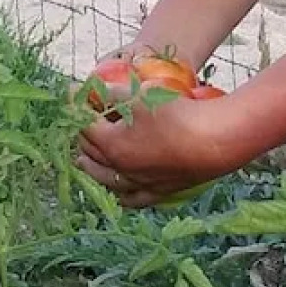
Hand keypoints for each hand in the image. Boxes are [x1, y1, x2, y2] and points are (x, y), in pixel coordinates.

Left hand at [76, 90, 251, 208]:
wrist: (214, 142)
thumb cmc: (177, 115)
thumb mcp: (141, 96)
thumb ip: (114, 92)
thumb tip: (94, 88)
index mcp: (111, 146)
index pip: (84, 125)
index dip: (75, 106)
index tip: (71, 92)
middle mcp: (121, 169)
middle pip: (91, 152)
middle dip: (81, 134)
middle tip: (80, 120)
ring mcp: (139, 183)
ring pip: (106, 180)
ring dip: (91, 168)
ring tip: (82, 160)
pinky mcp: (159, 192)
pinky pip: (132, 198)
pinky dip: (120, 195)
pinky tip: (118, 193)